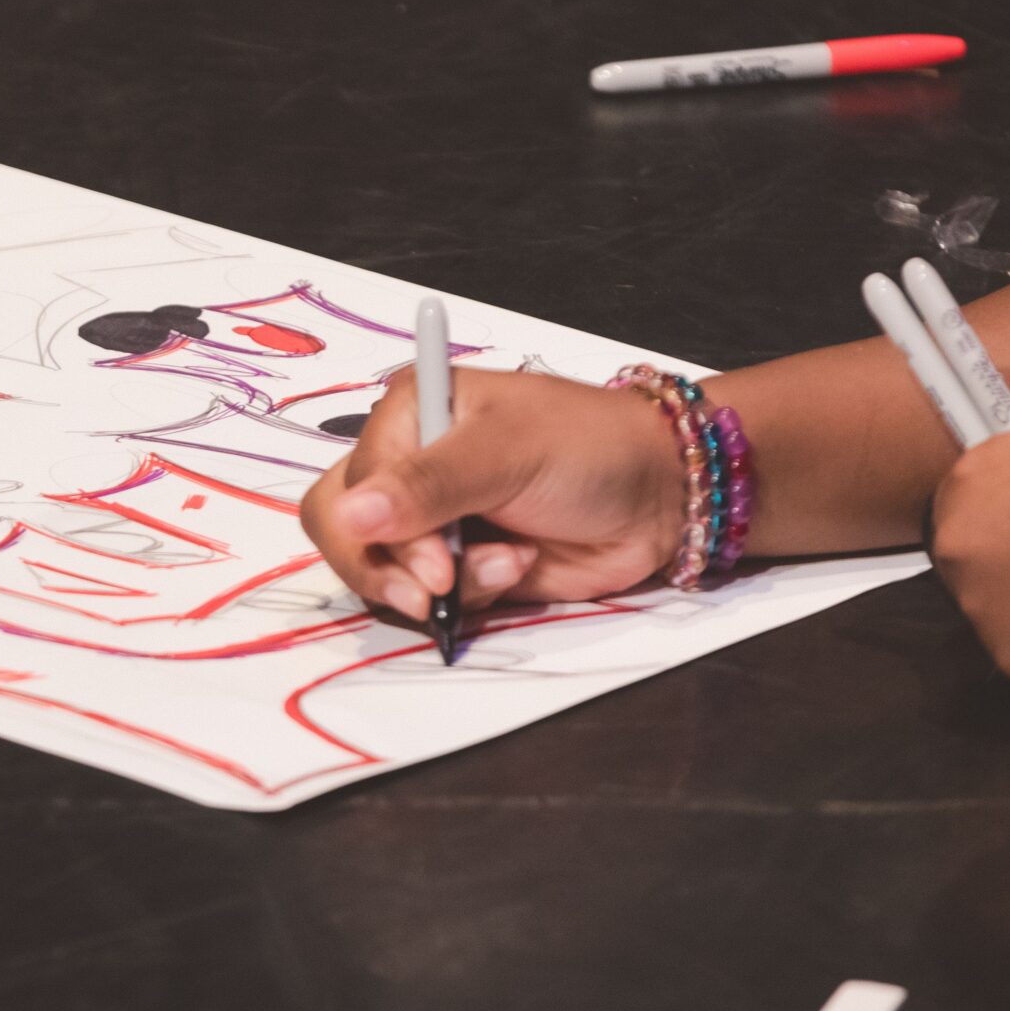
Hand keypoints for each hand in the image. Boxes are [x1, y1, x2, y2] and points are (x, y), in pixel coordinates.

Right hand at [298, 368, 683, 621]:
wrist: (662, 496)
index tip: (436, 564)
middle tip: (439, 593)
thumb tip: (348, 515)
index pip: (349, 485)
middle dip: (390, 570)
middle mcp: (410, 465)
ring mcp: (434, 520)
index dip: (379, 532)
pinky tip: (517, 567)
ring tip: (506, 566)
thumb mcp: (505, 453)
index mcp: (408, 413)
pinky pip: (432, 597)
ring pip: (386, 572)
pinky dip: (471, 594)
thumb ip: (427, 486)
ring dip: (445, 583)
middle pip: (347, 533)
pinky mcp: (462, 564)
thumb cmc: (587, 447)